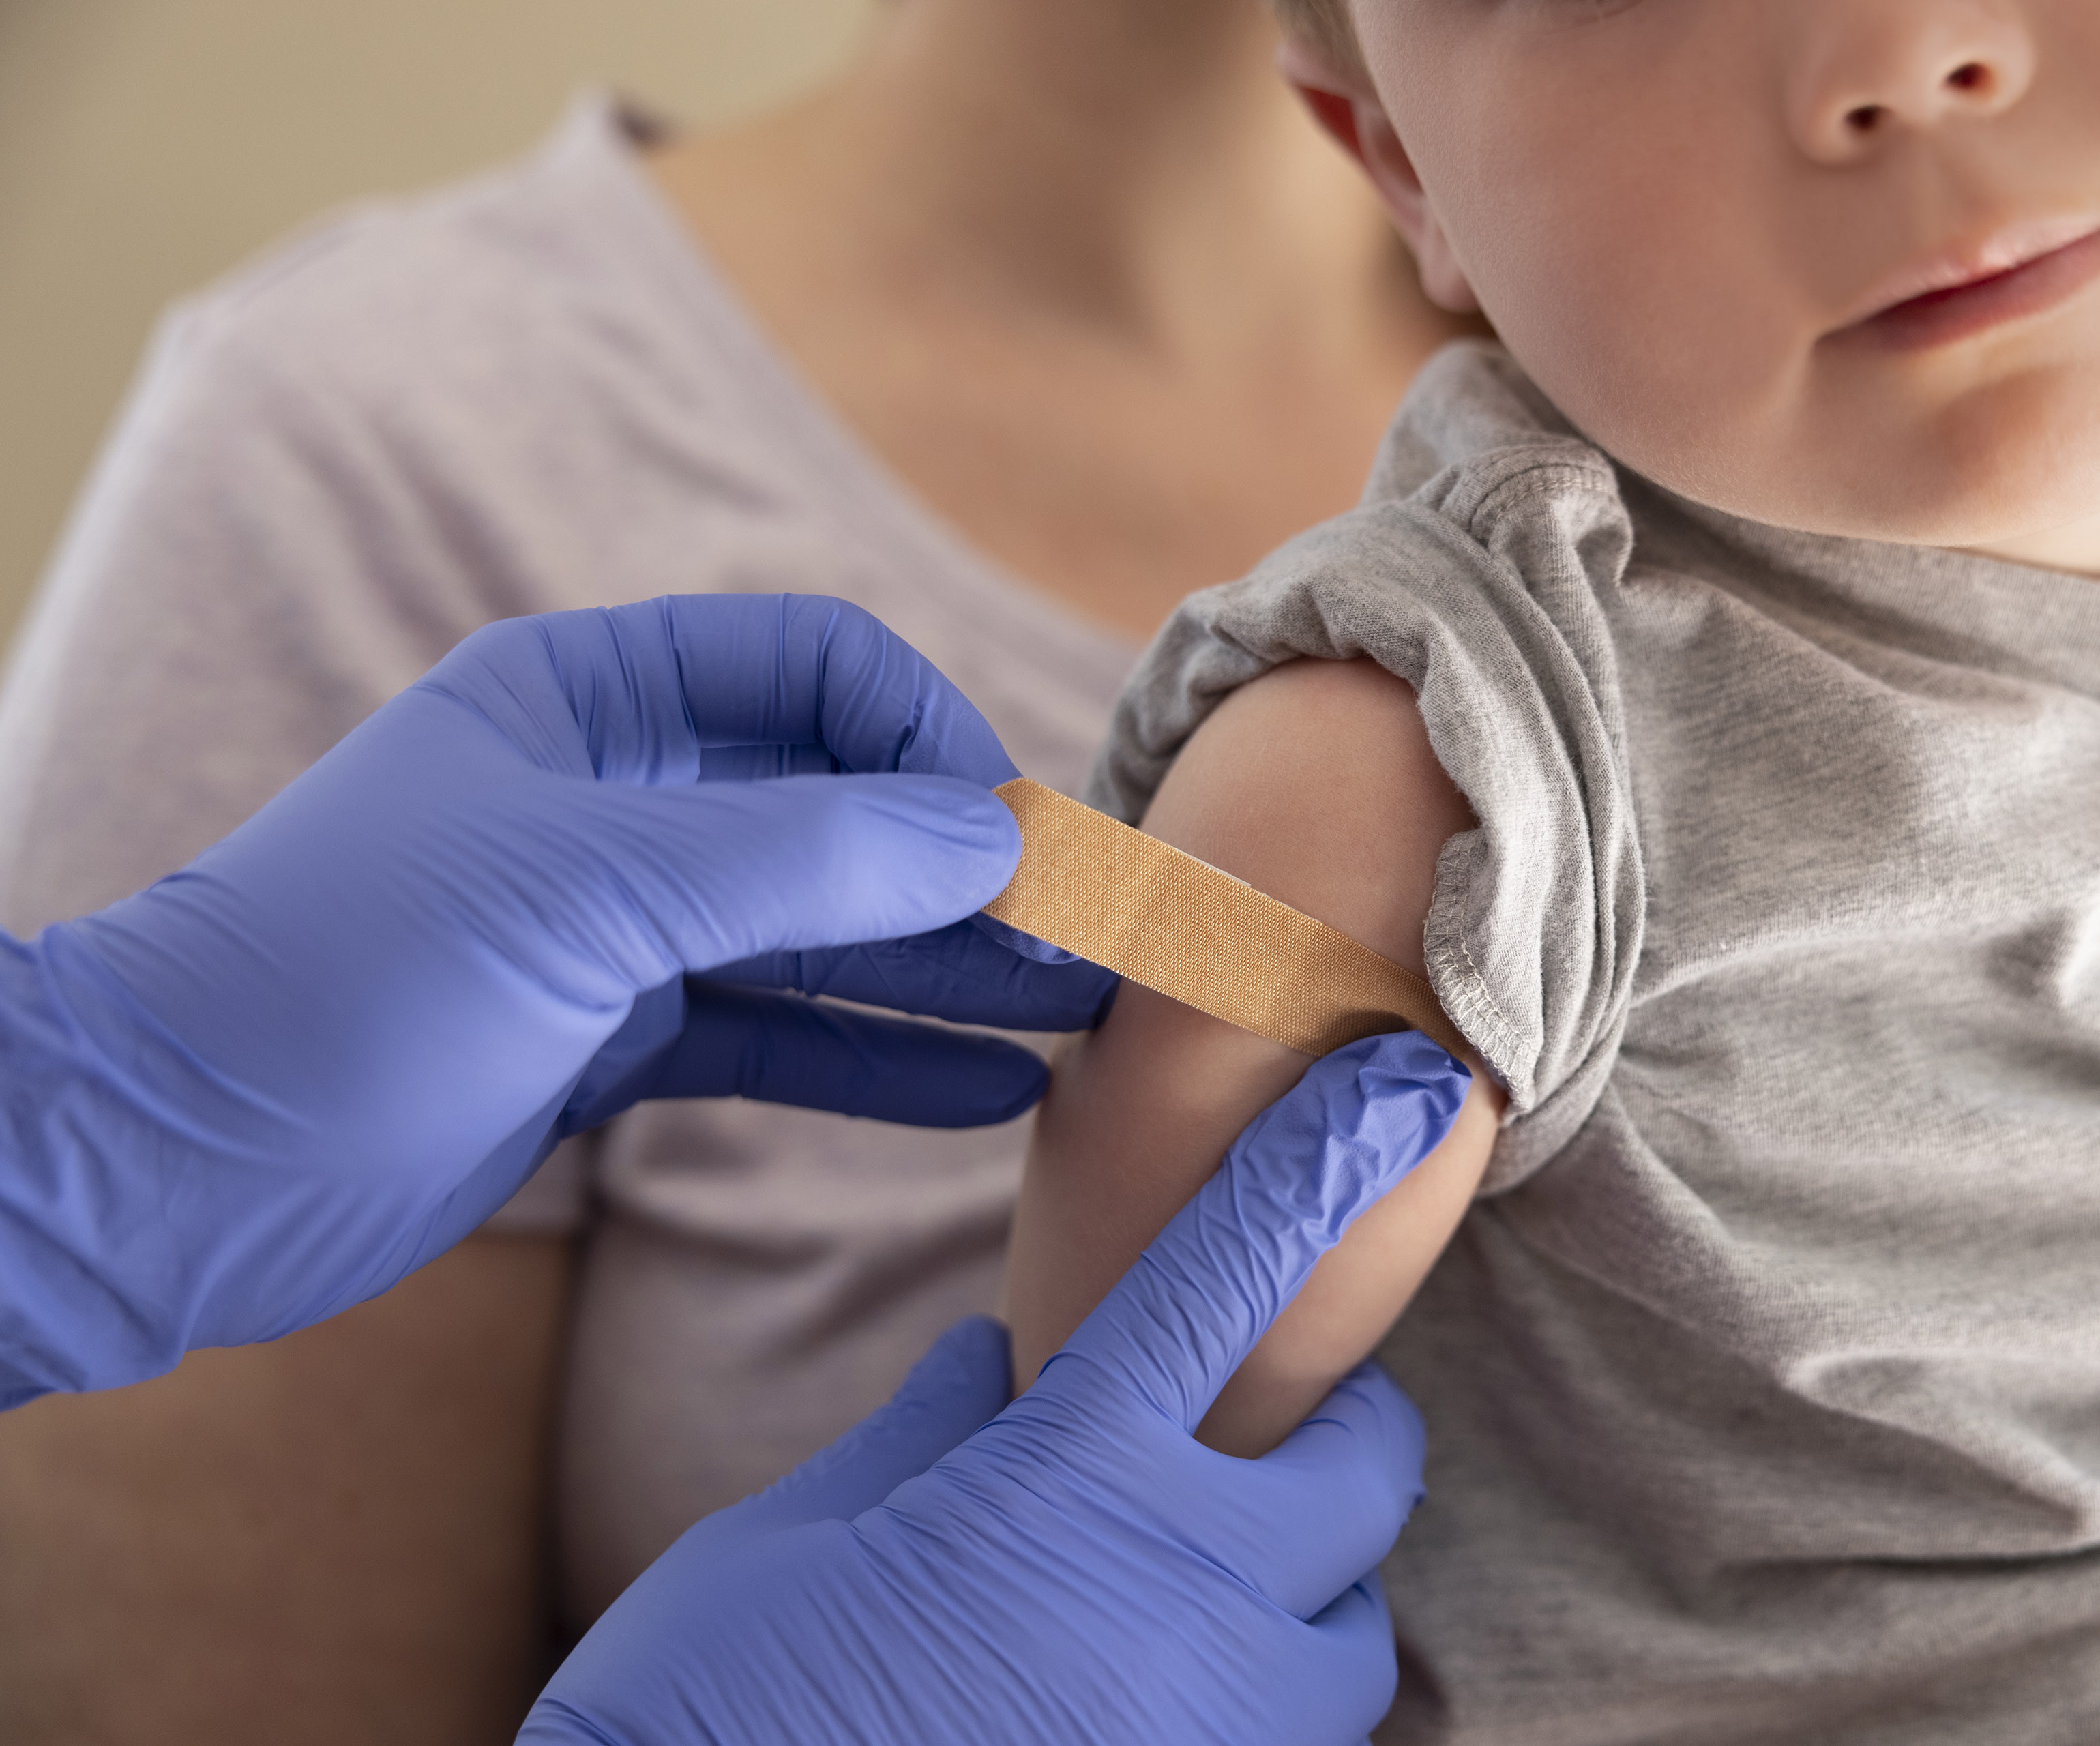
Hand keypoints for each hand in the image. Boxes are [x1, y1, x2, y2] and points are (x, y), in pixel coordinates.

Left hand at [0, 594, 1112, 1402]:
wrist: (168, 1164)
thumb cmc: (346, 980)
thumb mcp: (592, 888)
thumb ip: (804, 856)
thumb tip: (990, 834)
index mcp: (594, 699)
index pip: (816, 669)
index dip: (927, 737)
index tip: (1015, 833)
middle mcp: (618, 798)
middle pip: (837, 807)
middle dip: (967, 867)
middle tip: (1093, 935)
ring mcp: (615, 925)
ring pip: (822, 931)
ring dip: (946, 970)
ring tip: (1078, 1011)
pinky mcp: (607, 1045)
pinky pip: (777, 1034)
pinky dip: (877, 1059)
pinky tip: (985, 1089)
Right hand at [524, 1030, 1470, 1745]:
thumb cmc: (699, 1717)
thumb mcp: (786, 1546)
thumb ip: (918, 1442)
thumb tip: (987, 1363)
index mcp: (1063, 1479)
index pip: (1230, 1272)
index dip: (1322, 1165)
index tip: (1399, 1091)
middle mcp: (1178, 1601)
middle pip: (1365, 1466)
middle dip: (1344, 1423)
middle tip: (1283, 1420)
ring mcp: (1210, 1737)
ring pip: (1357, 1639)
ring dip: (1312, 1596)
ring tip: (1216, 1594)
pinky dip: (1265, 1712)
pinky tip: (1172, 1701)